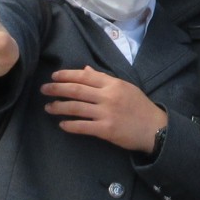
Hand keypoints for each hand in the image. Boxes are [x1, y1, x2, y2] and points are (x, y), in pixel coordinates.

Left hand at [41, 66, 166, 151]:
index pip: (85, 75)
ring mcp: (106, 113)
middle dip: (57, 89)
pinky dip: (70, 125)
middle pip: (76, 90)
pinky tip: (62, 125)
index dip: (67, 75)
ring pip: (76, 108)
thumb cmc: (139, 107)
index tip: (54, 76)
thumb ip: (104, 78)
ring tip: (48, 107)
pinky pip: (82, 126)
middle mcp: (108, 96)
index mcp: (112, 84)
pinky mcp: (106, 130)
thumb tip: (84, 69)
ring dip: (59, 107)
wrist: (155, 128)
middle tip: (44, 89)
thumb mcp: (125, 87)